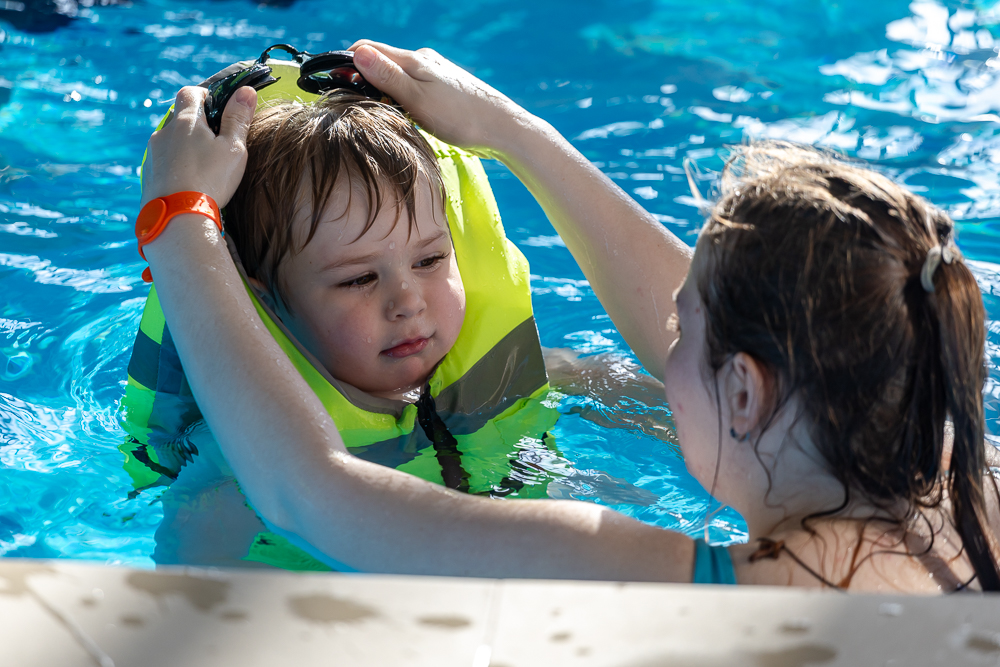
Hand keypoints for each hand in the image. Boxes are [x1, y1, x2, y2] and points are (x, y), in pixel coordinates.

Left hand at [140, 85, 256, 207]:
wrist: (178, 219)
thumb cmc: (211, 181)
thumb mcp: (233, 148)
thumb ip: (238, 118)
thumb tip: (246, 90)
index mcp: (186, 121)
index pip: (190, 92)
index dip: (205, 95)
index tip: (218, 107)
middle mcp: (164, 133)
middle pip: (179, 117)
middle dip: (197, 124)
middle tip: (216, 142)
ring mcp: (152, 154)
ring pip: (170, 141)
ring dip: (185, 146)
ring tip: (204, 166)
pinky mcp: (148, 175)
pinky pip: (163, 162)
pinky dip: (176, 165)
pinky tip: (190, 182)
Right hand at [349, 41, 532, 156]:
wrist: (504, 129)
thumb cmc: (463, 119)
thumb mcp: (419, 101)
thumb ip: (388, 78)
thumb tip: (357, 53)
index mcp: (414, 60)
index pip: (368, 49)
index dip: (346, 64)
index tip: (335, 86)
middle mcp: (424, 61)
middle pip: (382, 62)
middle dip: (363, 79)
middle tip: (356, 107)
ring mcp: (436, 74)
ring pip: (398, 76)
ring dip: (383, 91)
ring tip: (382, 115)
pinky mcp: (445, 88)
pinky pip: (413, 87)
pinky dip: (401, 99)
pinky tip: (407, 117)